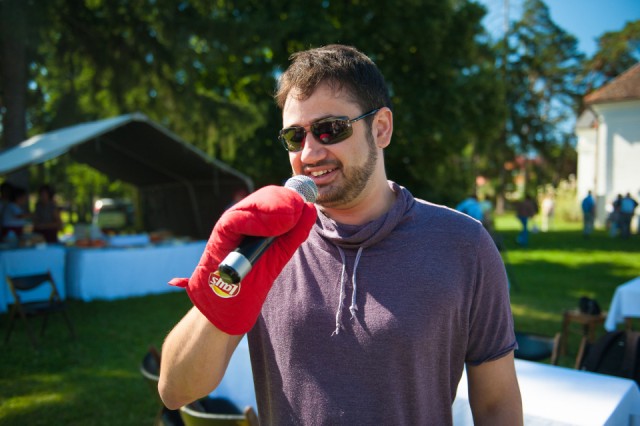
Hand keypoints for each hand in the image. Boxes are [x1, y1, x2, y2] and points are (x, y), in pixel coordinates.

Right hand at [170, 185, 316, 334]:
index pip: (274, 198)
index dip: (291, 199)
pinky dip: (257, 221)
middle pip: (264, 197)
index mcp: (256, 220)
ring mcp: (230, 225)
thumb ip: (294, 234)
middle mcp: (242, 219)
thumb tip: (310, 208)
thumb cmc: (252, 280)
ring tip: (291, 217)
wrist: (229, 306)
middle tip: (300, 208)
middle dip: (285, 201)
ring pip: (252, 205)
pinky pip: (237, 220)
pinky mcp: (220, 235)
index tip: (306, 205)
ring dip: (275, 209)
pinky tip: (274, 227)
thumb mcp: (279, 254)